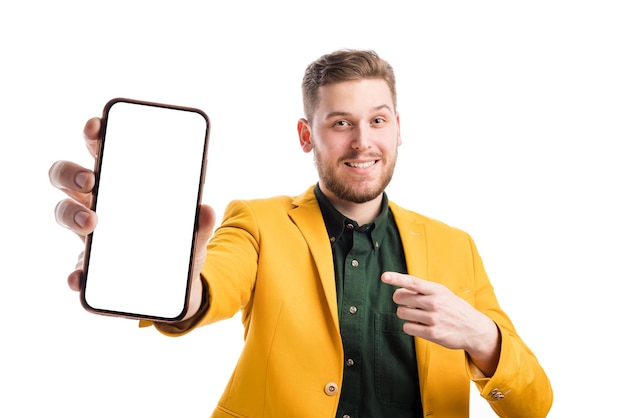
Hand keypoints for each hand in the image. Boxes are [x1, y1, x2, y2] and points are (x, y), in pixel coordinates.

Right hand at [49, 118, 215, 320]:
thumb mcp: (193, 231)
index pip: (100, 148)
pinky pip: (75, 269)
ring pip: (62, 212)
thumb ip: (199, 222)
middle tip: (91, 179)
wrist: (177, 283)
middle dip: (72, 170)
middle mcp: (98, 201)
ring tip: (92, 223)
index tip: (97, 126)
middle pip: (66, 175)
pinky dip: (75, 273)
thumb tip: (206, 210)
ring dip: (72, 214)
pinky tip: (80, 277)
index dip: (94, 133)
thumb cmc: (178, 241)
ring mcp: (90, 233)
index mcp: (122, 181)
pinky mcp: (90, 268)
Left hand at [381, 271, 500, 375]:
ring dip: (406, 314)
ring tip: (419, 315)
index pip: (413, 282)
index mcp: (437, 290)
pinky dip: (410, 326)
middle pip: (401, 298)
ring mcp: (433, 319)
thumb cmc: (453, 308)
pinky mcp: (432, 334)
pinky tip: (421, 326)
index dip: (397, 279)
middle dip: (400, 301)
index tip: (384, 276)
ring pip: (402, 313)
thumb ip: (422, 291)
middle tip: (410, 304)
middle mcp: (434, 303)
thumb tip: (398, 291)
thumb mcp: (442, 294)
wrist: (473, 329)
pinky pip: (407, 328)